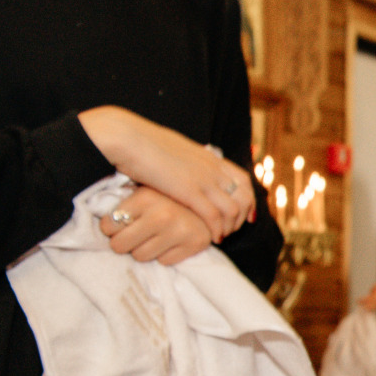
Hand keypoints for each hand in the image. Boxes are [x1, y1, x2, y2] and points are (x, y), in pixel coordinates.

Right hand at [78, 106, 254, 240]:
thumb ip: (186, 162)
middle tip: (231, 230)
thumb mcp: (174, 151)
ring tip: (219, 237)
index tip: (246, 215)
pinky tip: (210, 238)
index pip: (243, 180)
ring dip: (229, 227)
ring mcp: (203, 179)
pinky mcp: (189, 191)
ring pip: (233, 209)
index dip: (249, 199)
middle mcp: (212, 168)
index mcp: (209, 157)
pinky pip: (213, 216)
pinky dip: (216, 230)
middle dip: (242, 217)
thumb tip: (185, 170)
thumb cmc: (141, 143)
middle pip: (244, 196)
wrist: (126, 137)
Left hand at [97, 186, 213, 265]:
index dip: (111, 227)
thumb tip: (95, 218)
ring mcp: (180, 231)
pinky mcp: (195, 244)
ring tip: (152, 237)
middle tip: (132, 235)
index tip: (120, 223)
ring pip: (140, 256)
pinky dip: (165, 254)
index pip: (107, 226)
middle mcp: (162, 215)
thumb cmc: (168, 194)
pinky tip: (170, 241)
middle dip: (123, 242)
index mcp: (145, 198)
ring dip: (143, 250)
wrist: (209, 196)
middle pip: (120, 245)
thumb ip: (124, 203)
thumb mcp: (143, 189)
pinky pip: (164, 261)